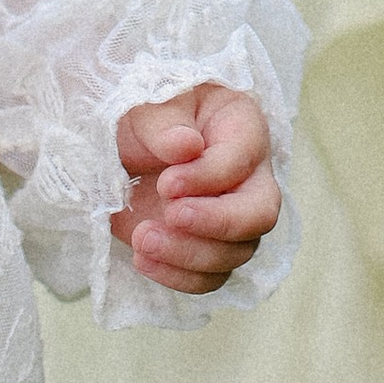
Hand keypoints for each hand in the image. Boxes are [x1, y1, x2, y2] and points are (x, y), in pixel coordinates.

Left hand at [110, 82, 281, 295]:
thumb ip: (165, 122)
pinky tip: (143, 258)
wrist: (123, 148)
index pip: (243, 159)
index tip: (166, 183)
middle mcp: (249, 177)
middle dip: (216, 223)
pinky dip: (177, 276)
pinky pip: (210, 277)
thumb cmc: (146, 114)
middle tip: (171, 215)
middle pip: (260, 214)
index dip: (208, 177)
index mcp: (242, 127)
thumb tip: (186, 147)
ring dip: (189, 254)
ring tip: (143, 237)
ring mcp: (232, 218)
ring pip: (236, 253)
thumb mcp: (148, 105)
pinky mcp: (207, 248)